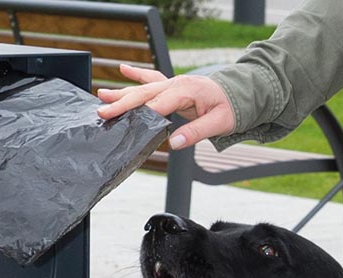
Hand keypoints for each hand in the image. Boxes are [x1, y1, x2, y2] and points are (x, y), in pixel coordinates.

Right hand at [96, 65, 235, 150]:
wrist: (241, 93)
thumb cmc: (231, 108)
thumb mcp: (219, 123)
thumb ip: (195, 133)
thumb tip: (174, 143)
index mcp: (186, 91)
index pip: (158, 104)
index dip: (141, 114)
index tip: (124, 123)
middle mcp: (176, 84)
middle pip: (144, 94)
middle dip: (122, 103)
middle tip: (103, 111)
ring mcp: (173, 82)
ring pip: (143, 87)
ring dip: (122, 92)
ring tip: (101, 95)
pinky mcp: (173, 85)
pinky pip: (152, 78)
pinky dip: (137, 74)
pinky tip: (123, 69)